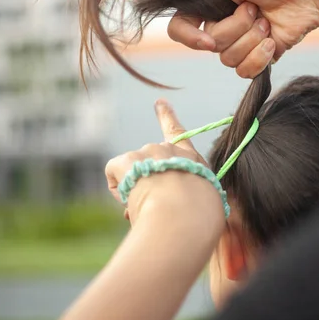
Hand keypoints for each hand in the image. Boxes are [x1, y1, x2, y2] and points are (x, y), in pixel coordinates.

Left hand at [105, 99, 222, 224]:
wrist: (187, 214)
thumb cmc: (201, 217)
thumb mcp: (204, 206)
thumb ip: (187, 201)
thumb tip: (163, 208)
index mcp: (192, 161)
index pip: (179, 135)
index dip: (168, 117)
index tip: (159, 102)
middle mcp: (169, 150)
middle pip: (149, 163)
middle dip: (145, 182)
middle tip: (154, 206)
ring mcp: (147, 152)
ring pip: (131, 173)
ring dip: (133, 190)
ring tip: (149, 208)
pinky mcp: (128, 160)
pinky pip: (114, 175)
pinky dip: (117, 190)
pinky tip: (130, 202)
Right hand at [160, 0, 318, 78]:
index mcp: (207, 6)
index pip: (180, 30)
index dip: (190, 39)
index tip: (207, 40)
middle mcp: (219, 27)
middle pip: (211, 46)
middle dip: (237, 27)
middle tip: (254, 8)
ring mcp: (239, 45)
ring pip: (229, 59)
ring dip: (252, 39)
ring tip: (267, 22)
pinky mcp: (257, 58)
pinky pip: (246, 71)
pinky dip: (261, 56)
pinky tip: (273, 40)